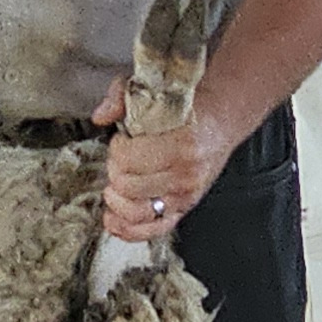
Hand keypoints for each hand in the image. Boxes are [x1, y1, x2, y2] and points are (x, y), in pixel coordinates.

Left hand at [94, 76, 231, 239]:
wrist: (221, 119)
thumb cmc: (187, 107)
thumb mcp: (153, 90)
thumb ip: (120, 97)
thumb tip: (100, 116)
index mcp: (181, 143)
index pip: (127, 158)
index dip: (117, 147)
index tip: (123, 138)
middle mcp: (185, 174)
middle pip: (126, 184)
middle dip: (116, 168)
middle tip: (122, 157)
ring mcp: (185, 195)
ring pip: (135, 212)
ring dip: (118, 198)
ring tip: (117, 182)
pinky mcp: (183, 209)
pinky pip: (151, 231)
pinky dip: (127, 230)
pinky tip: (112, 220)